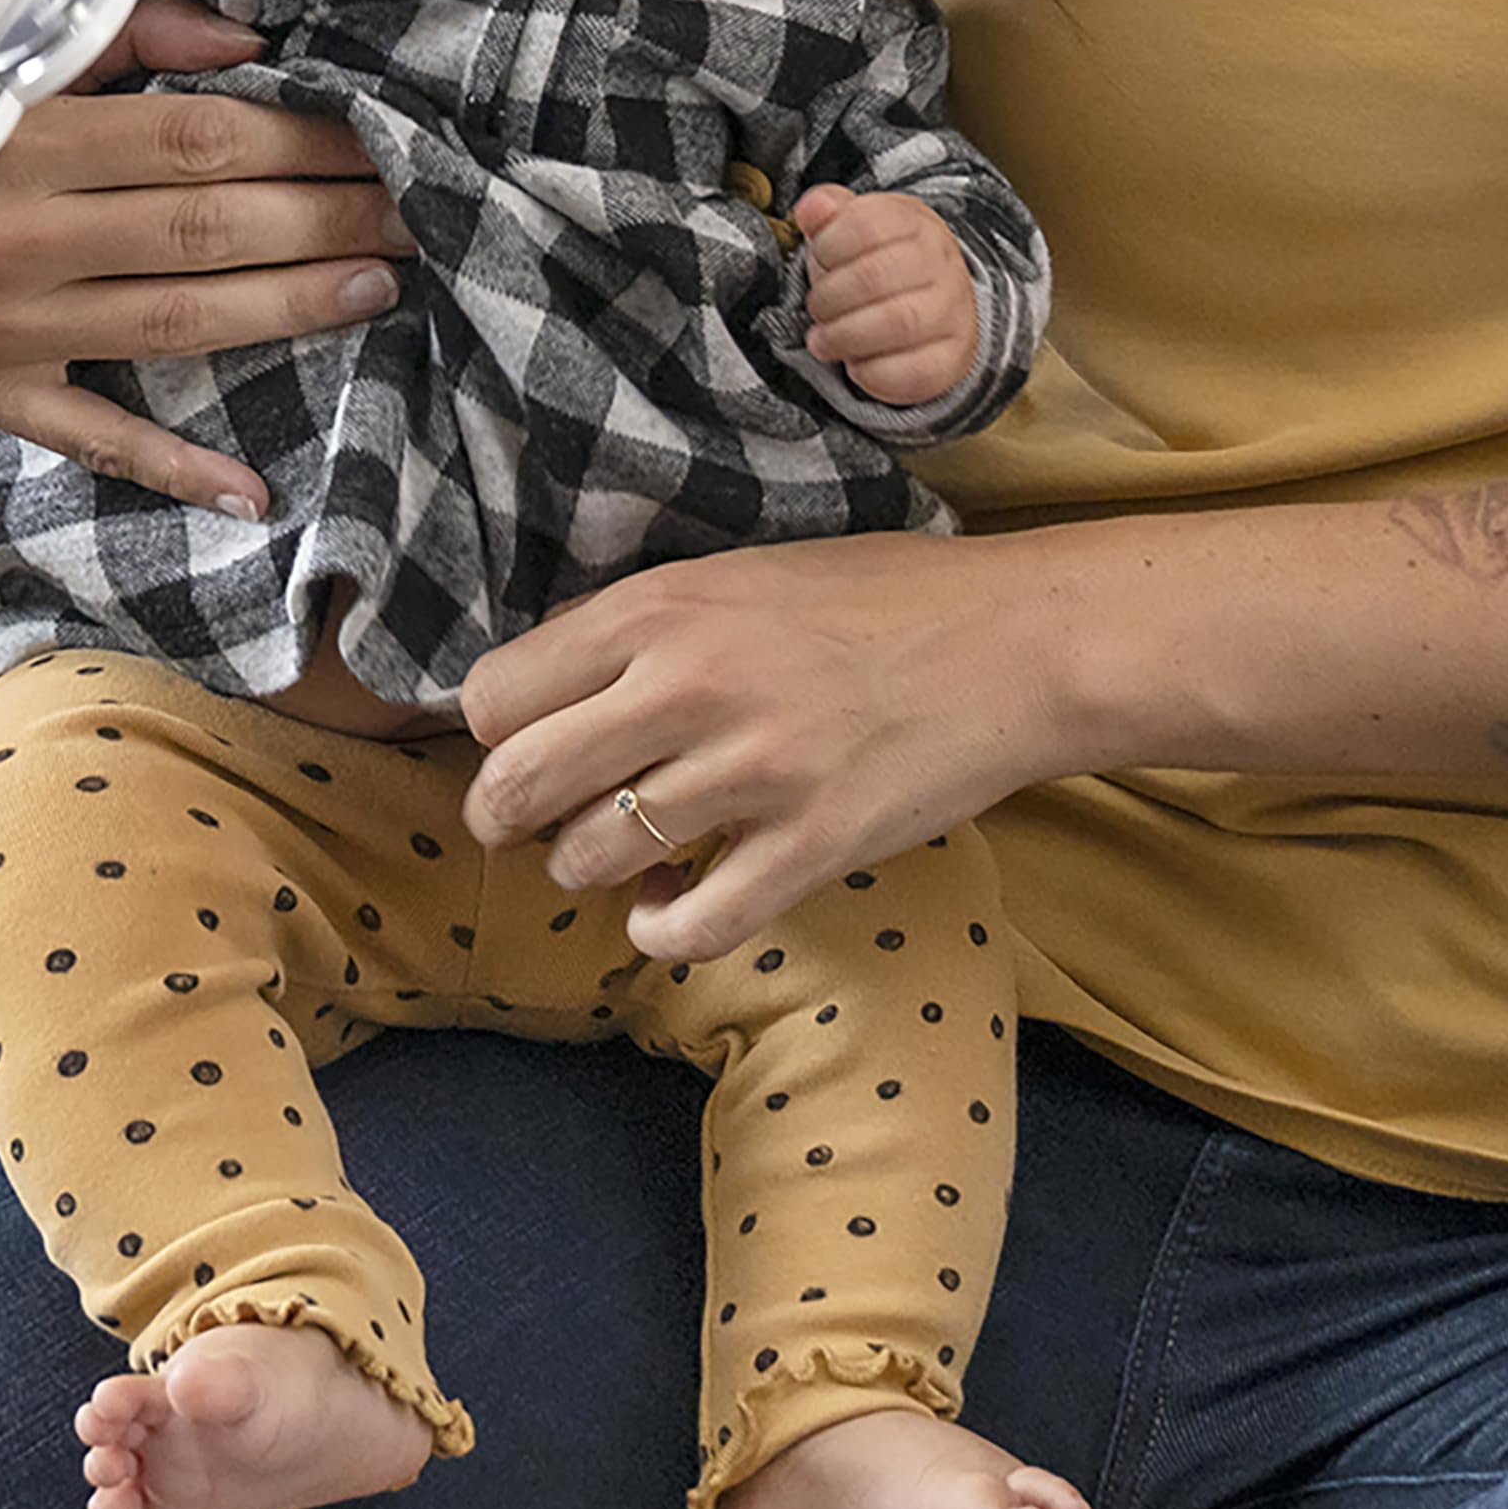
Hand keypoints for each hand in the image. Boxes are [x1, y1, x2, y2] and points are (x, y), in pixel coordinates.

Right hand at [0, 0, 417, 511]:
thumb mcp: (4, 48)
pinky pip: (97, 441)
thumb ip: (129, 30)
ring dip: (292, 308)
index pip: (198, 139)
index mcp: (21, 134)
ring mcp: (5, 327)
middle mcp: (15, 236)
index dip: (302, 141)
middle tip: (412, 210)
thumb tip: (253, 41)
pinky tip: (254, 491)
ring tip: (379, 284)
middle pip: (208, 230)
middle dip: (326, 219)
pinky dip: (176, 471)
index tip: (375, 136)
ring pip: (179, 322)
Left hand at [459, 532, 1089, 959]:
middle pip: (517, 784)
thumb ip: (637, 628)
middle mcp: (687, 685)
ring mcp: (751, 772)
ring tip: (623, 857)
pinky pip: (690, 928)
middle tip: (531, 822)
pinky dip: (660, 933)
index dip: (492, 733)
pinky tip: (668, 912)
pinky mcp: (811, 847)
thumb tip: (540, 692)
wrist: (1016, 642)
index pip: (494, 695)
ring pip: (591, 858)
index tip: (520, 744)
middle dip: (505, 816)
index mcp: (658, 608)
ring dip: (589, 870)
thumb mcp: (735, 575)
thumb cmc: (874, 600)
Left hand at [794, 184, 976, 405]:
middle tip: (816, 310)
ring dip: (844, 336)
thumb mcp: (855, 229)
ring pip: (898, 323)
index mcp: (914, 224)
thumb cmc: (883, 266)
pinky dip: (872, 374)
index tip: (821, 261)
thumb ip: (829, 215)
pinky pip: (914, 372)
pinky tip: (855, 366)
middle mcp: (940, 264)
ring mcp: (952, 312)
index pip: (865, 225)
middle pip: (874, 276)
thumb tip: (812, 209)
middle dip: (829, 298)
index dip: (828, 247)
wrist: (938, 307)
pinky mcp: (952, 359)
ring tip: (823, 340)